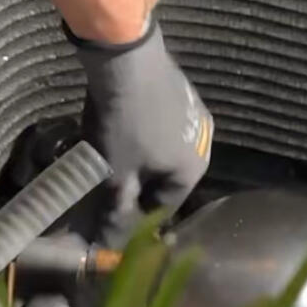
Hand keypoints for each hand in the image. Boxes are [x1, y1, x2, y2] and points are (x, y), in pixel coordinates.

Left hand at [71, 0, 212, 243]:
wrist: (126, 58)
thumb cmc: (124, 124)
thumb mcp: (116, 174)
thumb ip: (115, 212)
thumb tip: (107, 247)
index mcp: (194, 168)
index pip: (164, 207)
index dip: (134, 218)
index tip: (107, 218)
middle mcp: (202, 143)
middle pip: (165, 178)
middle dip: (136, 186)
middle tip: (105, 186)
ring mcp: (193, 113)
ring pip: (162, 150)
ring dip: (137, 159)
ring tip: (106, 158)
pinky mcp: (180, 92)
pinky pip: (160, 126)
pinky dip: (140, 135)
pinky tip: (117, 129)